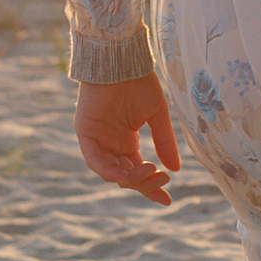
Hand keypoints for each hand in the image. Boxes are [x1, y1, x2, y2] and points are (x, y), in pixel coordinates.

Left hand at [75, 74, 179, 205]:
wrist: (122, 60)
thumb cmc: (139, 82)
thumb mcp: (157, 116)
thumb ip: (164, 142)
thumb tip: (176, 170)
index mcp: (126, 142)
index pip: (137, 171)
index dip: (151, 187)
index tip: (168, 200)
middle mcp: (110, 145)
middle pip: (125, 176)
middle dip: (144, 184)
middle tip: (163, 182)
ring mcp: (97, 140)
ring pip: (110, 172)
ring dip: (131, 178)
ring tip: (151, 172)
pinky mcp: (85, 133)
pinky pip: (94, 160)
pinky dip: (110, 170)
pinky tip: (128, 172)